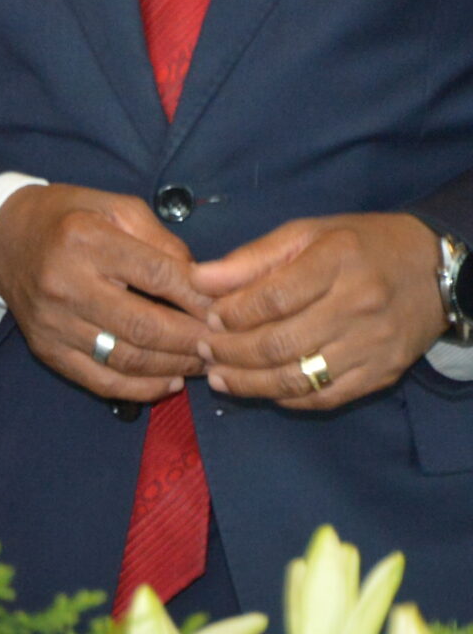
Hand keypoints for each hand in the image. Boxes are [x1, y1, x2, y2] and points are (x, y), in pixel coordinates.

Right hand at [0, 183, 212, 401]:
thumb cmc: (69, 219)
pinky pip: (99, 381)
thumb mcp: (117, 208)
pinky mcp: (47, 350)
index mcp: (87, 241)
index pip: (157, 275)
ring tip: (204, 363)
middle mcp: (66, 285)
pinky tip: (169, 383)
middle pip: (144, 326)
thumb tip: (203, 284)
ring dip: (173, 367)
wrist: (4, 241)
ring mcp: (54, 324)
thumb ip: (162, 242)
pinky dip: (139, 389)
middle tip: (224, 344)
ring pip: (125, 359)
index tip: (228, 309)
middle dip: (193, 340)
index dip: (200, 297)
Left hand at [190, 214, 447, 408]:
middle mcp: (359, 304)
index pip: (273, 298)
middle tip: (205, 350)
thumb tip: (198, 279)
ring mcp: (373, 344)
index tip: (211, 318)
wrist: (435, 270)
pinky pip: (323, 398)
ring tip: (219, 376)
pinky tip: (261, 389)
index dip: (233, 314)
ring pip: (297, 378)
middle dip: (230, 352)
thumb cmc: (360, 247)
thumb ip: (252, 258)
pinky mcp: (381, 373)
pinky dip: (285, 398)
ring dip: (248, 383)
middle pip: (280, 343)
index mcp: (338, 261)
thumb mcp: (308, 234)